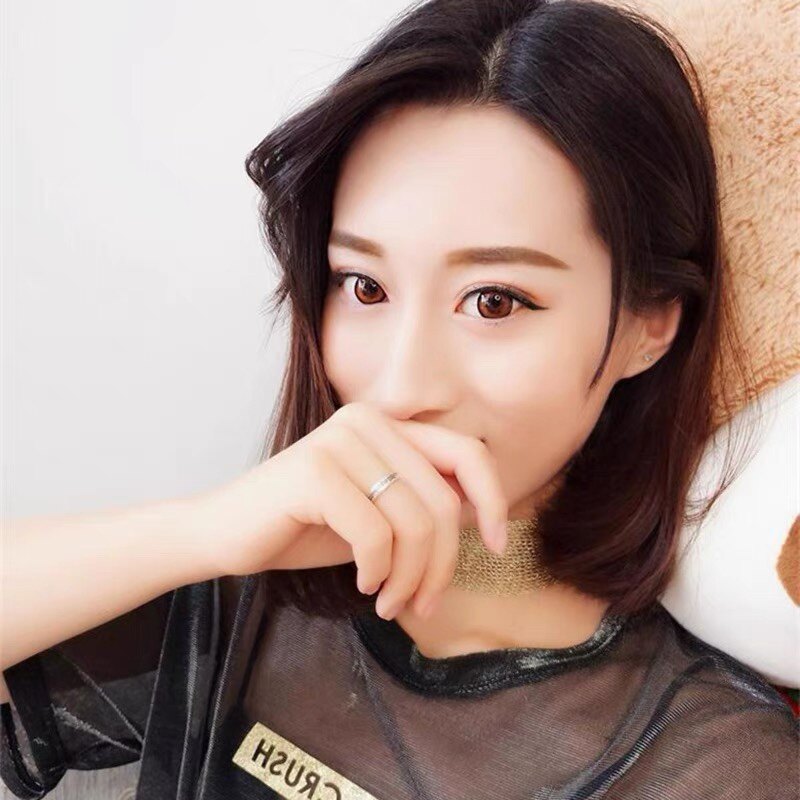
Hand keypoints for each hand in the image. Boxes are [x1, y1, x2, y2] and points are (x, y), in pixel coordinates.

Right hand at [192, 401, 507, 619]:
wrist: (226, 534)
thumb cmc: (306, 526)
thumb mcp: (379, 513)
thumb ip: (424, 503)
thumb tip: (485, 517)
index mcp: (388, 424)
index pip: (468, 452)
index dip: (493, 498)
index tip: (497, 544)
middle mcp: (368, 421)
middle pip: (443, 501)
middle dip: (441, 565)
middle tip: (421, 603)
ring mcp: (340, 440)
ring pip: (415, 522)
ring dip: (409, 578)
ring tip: (388, 601)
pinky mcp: (315, 471)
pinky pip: (375, 534)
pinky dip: (377, 571)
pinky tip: (361, 582)